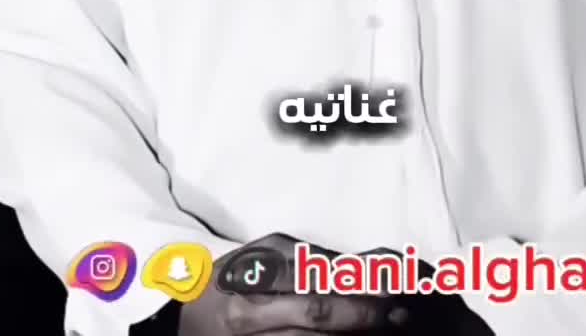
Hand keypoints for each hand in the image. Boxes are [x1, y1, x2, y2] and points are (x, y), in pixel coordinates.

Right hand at [177, 232, 411, 335]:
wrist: (185, 322)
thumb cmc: (229, 281)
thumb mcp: (260, 256)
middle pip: (318, 314)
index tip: (392, 284)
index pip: (314, 279)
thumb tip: (354, 266)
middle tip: (401, 312)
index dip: (356, 284)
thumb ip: (302, 261)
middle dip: (364, 314)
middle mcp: (253, 312)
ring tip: (389, 329)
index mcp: (255, 274)